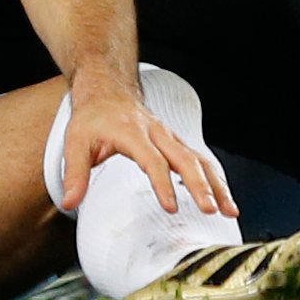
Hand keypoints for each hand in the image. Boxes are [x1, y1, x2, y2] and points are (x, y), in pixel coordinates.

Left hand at [56, 81, 236, 219]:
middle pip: (184, 158)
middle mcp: (156, 133)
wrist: (107, 89)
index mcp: (132, 133)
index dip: (163, 183)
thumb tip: (69, 203)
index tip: (171, 206)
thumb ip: (75, 173)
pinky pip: (201, 159)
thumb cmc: (92, 117)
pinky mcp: (176, 142)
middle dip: (200, 185)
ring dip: (217, 184)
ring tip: (230, 210)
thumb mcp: (75, 142)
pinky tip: (224, 198)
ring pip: (199, 158)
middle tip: (211, 210)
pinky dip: (215, 178)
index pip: (152, 160)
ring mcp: (170, 136)